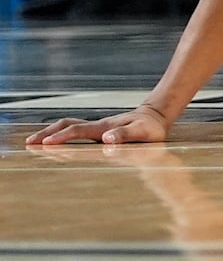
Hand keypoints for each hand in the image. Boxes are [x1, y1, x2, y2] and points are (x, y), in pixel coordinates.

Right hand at [26, 104, 171, 144]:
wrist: (155, 116)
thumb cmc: (151, 128)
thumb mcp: (143, 132)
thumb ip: (125, 135)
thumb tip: (106, 139)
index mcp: (104, 128)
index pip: (78, 130)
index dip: (62, 137)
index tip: (45, 144)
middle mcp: (98, 126)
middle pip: (67, 125)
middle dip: (47, 133)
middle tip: (29, 142)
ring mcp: (97, 127)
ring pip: (70, 125)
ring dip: (52, 132)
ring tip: (35, 141)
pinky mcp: (99, 129)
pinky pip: (76, 129)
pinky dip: (62, 132)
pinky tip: (56, 140)